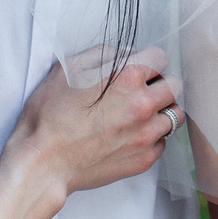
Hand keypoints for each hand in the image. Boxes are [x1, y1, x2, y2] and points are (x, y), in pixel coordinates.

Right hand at [5, 49, 179, 205]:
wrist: (43, 164)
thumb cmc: (49, 118)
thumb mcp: (67, 70)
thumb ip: (101, 55)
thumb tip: (123, 55)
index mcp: (127, 78)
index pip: (161, 58)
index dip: (148, 62)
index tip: (141, 70)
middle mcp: (143, 105)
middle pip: (174, 85)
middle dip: (159, 84)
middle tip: (141, 91)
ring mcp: (146, 134)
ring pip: (174, 115)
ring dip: (159, 112)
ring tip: (138, 116)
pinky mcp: (144, 158)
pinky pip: (163, 142)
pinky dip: (152, 137)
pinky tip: (130, 136)